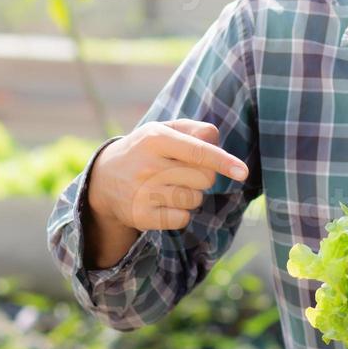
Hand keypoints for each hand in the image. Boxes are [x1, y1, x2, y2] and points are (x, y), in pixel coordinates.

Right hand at [86, 119, 249, 231]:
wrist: (104, 179)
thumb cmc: (147, 150)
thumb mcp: (164, 130)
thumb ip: (194, 130)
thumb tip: (217, 141)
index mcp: (156, 138)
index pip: (198, 151)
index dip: (223, 161)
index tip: (243, 172)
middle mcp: (148, 165)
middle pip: (204, 178)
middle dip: (204, 176)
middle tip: (184, 171)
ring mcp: (143, 193)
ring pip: (195, 199)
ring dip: (191, 195)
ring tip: (170, 186)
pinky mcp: (142, 216)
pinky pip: (182, 218)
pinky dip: (180, 213)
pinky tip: (163, 203)